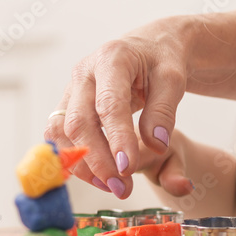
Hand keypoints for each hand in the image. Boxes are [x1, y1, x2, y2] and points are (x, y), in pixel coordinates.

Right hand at [44, 19, 189, 198]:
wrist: (151, 48)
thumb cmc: (163, 61)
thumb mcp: (173, 79)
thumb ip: (164, 110)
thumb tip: (156, 145)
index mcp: (112, 59)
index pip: (109, 104)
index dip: (116, 138)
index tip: (128, 168)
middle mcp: (84, 73)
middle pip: (78, 121)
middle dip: (98, 159)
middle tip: (122, 187)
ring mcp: (72, 89)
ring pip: (62, 132)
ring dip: (83, 164)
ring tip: (113, 186)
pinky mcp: (68, 104)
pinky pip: (61, 136)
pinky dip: (75, 158)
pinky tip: (99, 176)